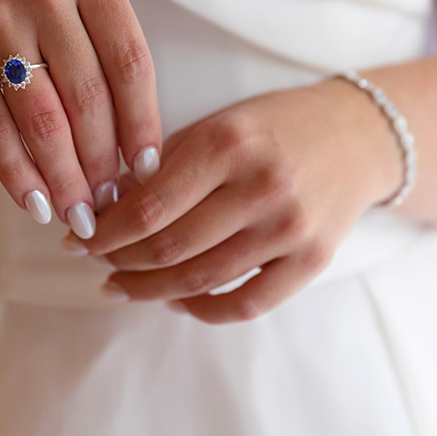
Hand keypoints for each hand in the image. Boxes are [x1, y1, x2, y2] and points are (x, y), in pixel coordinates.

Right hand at [0, 0, 161, 235]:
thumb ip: (98, 28)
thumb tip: (132, 130)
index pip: (130, 60)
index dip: (143, 123)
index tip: (147, 169)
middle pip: (89, 97)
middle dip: (103, 163)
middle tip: (110, 203)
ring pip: (42, 118)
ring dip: (65, 178)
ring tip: (78, 215)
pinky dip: (15, 172)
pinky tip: (33, 202)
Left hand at [61, 77, 402, 323]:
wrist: (356, 135)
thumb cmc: (273, 127)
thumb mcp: (215, 125)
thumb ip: (161, 165)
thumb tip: (104, 208)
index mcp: (228, 143)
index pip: (150, 206)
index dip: (106, 232)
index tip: (80, 238)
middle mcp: (261, 185)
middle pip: (171, 247)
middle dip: (120, 261)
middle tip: (95, 261)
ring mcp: (291, 227)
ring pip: (201, 279)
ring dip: (150, 289)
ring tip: (121, 286)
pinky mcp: (312, 260)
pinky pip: (246, 304)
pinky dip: (202, 309)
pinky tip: (175, 300)